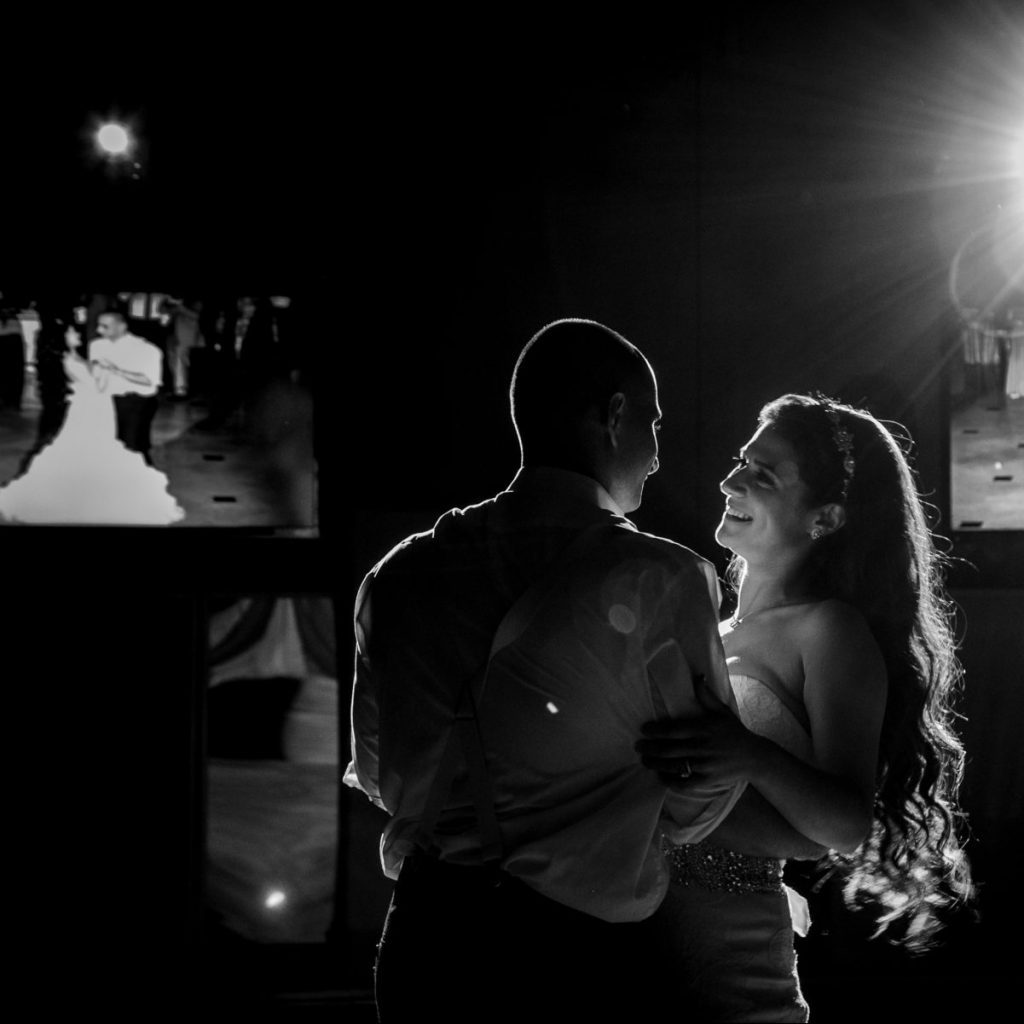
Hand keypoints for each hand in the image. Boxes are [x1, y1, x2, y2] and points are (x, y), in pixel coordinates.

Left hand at [635, 675, 763, 788]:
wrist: (754, 757)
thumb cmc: (734, 732)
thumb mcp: (722, 711)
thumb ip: (706, 696)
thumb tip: (697, 676)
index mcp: (703, 729)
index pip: (674, 730)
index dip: (656, 731)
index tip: (643, 730)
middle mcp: (702, 747)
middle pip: (670, 749)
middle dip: (650, 748)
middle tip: (637, 746)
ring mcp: (705, 765)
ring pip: (674, 766)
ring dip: (655, 764)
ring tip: (644, 760)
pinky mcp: (708, 781)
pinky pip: (684, 783)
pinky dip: (670, 781)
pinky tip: (661, 776)